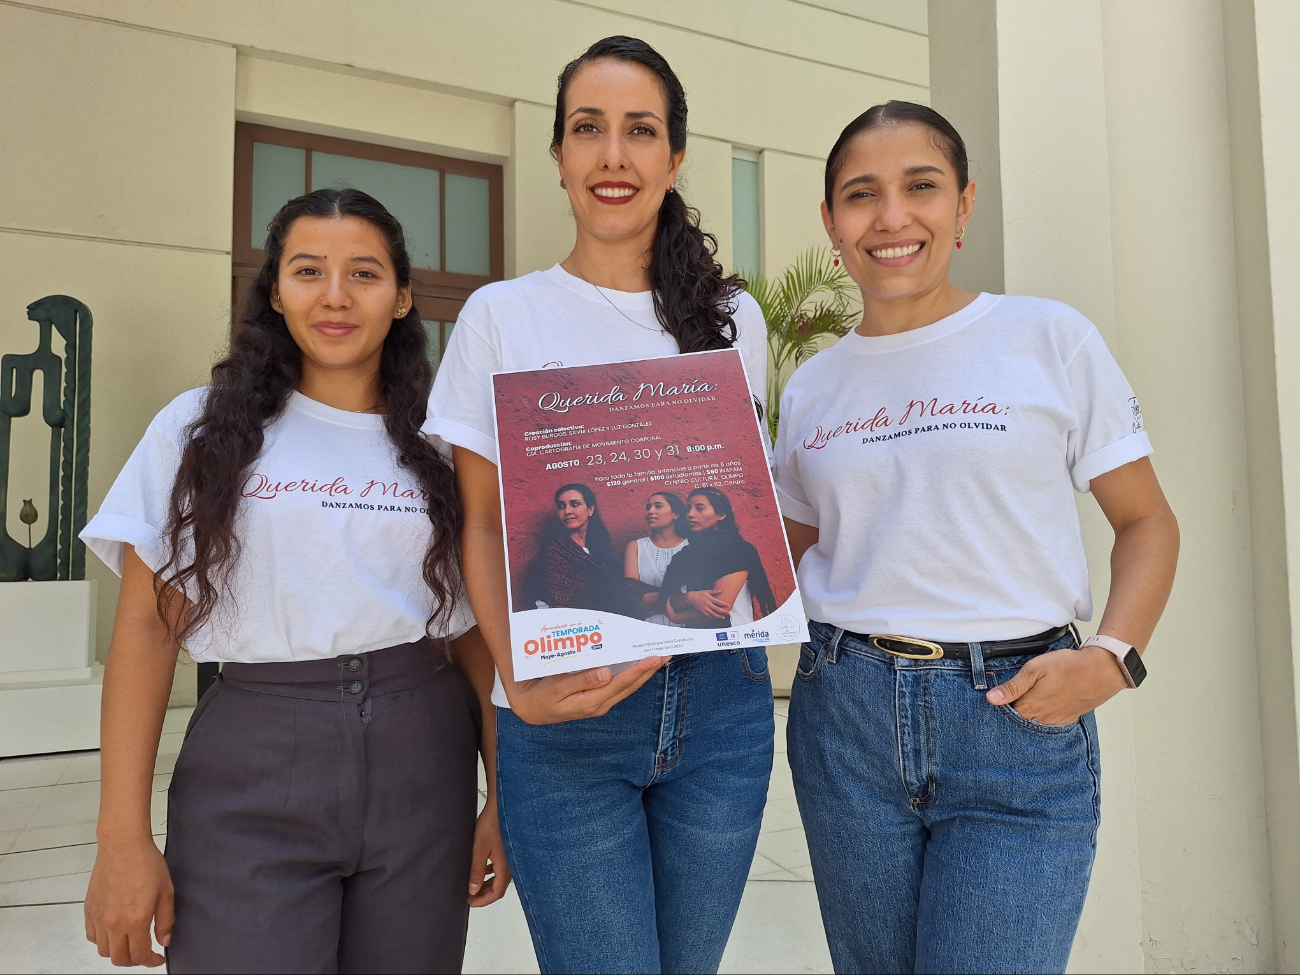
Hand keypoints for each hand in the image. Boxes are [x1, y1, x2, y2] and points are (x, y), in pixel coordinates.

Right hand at [84, 834, 173, 967]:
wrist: (123, 845)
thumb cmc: (148, 864)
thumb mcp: (166, 892)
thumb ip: (165, 920)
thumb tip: (164, 941)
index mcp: (135, 920)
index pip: (139, 955)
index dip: (150, 961)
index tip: (158, 958)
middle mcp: (113, 923)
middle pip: (119, 958)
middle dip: (134, 960)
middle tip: (145, 952)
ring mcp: (99, 917)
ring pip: (104, 950)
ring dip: (118, 951)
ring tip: (130, 942)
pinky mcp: (89, 910)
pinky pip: (92, 936)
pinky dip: (103, 940)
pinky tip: (115, 931)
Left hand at [467, 800, 510, 906]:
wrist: (501, 806)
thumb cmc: (492, 824)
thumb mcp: (479, 849)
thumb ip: (476, 871)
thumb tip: (473, 890)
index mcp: (504, 867)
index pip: (497, 893)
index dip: (483, 901)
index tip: (470, 902)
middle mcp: (510, 865)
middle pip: (499, 887)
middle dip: (484, 894)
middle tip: (470, 896)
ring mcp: (510, 858)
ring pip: (499, 878)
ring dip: (487, 884)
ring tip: (473, 885)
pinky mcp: (507, 850)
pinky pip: (500, 868)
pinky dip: (490, 873)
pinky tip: (482, 869)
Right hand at [506, 655, 664, 724]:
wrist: (529, 708)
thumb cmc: (540, 697)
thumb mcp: (556, 688)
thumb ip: (581, 681)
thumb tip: (606, 673)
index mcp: (591, 702)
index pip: (621, 684)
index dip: (639, 670)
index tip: (654, 657)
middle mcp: (599, 704)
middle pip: (630, 686)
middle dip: (649, 670)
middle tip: (666, 653)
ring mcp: (599, 702)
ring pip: (627, 687)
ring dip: (644, 672)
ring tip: (658, 658)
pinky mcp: (596, 698)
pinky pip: (620, 686)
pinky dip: (632, 675)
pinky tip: (638, 666)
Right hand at [684, 588, 731, 619]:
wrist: (691, 598)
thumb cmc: (699, 594)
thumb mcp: (707, 591)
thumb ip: (714, 591)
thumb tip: (720, 590)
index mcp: (709, 598)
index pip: (718, 602)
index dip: (724, 604)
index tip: (728, 605)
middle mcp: (707, 604)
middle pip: (716, 609)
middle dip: (723, 611)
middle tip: (728, 613)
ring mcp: (705, 608)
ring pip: (713, 614)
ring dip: (718, 616)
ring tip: (723, 617)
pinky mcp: (702, 611)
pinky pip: (708, 615)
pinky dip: (713, 617)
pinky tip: (716, 618)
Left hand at [986, 646, 1127, 724]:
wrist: (1101, 671)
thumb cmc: (1067, 667)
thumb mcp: (1034, 669)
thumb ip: (1013, 686)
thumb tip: (991, 699)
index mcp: (1031, 707)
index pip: (1006, 715)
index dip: (1000, 707)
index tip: (997, 700)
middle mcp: (1042, 719)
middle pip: (1020, 722)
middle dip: (1013, 713)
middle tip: (1012, 700)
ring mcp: (1056, 720)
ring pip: (1035, 724)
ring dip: (1028, 716)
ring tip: (1028, 702)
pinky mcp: (1068, 718)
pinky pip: (1050, 724)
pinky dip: (1043, 718)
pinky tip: (1043, 708)